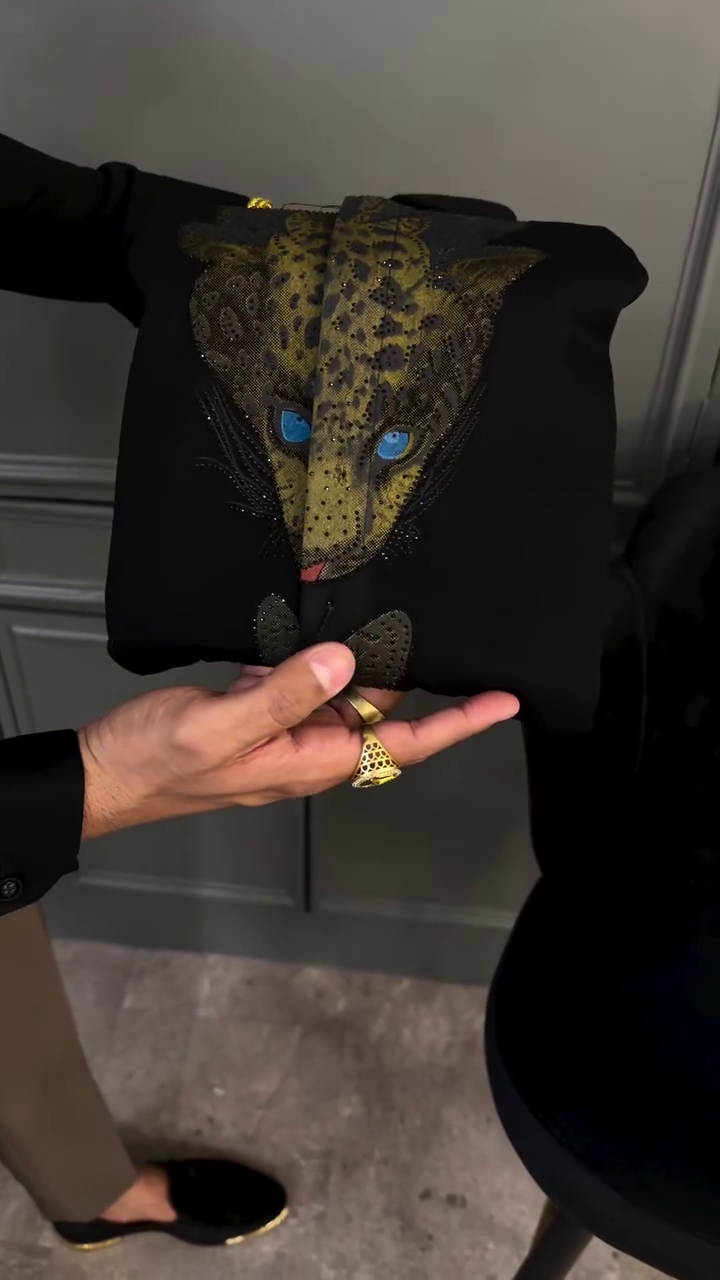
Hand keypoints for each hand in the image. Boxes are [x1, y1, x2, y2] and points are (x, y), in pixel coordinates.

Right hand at [78, 644, 518, 838]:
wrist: (105, 772)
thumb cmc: (158, 763)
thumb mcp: (218, 728)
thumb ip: (281, 695)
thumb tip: (343, 661)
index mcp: (312, 761)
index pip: (403, 744)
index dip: (456, 724)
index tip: (502, 701)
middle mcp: (309, 746)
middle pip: (379, 706)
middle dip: (410, 665)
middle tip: (436, 611)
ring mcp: (284, 726)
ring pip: (343, 686)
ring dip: (363, 651)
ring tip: (388, 603)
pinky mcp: (258, 706)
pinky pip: (303, 675)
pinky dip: (317, 648)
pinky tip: (322, 615)